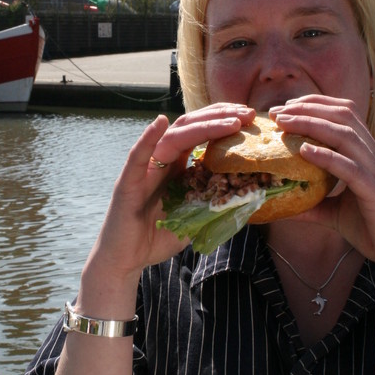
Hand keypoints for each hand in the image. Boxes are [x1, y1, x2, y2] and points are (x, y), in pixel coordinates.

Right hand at [80, 104, 254, 307]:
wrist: (125, 260)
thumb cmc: (157, 239)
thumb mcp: (195, 219)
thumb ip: (214, 205)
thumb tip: (248, 199)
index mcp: (176, 166)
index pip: (200, 134)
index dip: (223, 123)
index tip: (249, 118)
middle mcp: (160, 161)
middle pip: (189, 127)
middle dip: (219, 117)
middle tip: (247, 113)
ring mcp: (143, 170)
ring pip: (172, 138)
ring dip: (201, 125)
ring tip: (229, 120)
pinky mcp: (127, 183)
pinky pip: (137, 156)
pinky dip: (148, 138)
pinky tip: (160, 122)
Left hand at [269, 96, 374, 293]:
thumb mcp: (338, 214)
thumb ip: (314, 205)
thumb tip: (283, 206)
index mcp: (368, 155)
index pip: (345, 114)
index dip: (316, 104)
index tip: (286, 107)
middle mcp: (374, 157)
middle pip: (343, 116)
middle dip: (307, 108)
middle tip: (276, 112)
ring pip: (345, 135)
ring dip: (311, 124)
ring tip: (284, 124)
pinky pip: (350, 168)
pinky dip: (326, 156)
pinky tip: (305, 151)